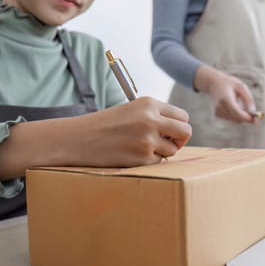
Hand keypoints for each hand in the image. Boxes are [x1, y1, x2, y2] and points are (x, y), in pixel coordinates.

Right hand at [0, 97, 191, 179]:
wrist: (79, 138)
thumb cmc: (106, 125)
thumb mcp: (132, 110)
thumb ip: (156, 116)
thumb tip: (181, 132)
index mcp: (149, 103)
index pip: (183, 116)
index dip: (178, 126)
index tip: (170, 132)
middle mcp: (151, 119)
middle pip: (185, 132)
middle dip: (180, 140)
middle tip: (169, 144)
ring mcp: (147, 139)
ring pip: (172, 150)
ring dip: (162, 152)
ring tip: (141, 149)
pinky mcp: (142, 158)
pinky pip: (158, 162)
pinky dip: (149, 162)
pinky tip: (132, 156)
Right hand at [194, 65, 255, 122]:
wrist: (214, 84)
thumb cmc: (230, 84)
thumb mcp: (241, 87)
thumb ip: (248, 99)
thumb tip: (253, 112)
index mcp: (225, 97)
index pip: (235, 111)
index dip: (245, 116)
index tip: (255, 119)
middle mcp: (220, 106)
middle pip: (236, 117)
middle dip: (247, 118)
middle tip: (256, 116)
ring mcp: (217, 111)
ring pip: (235, 119)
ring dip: (241, 115)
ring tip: (239, 103)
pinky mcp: (217, 114)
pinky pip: (231, 118)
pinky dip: (236, 115)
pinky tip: (233, 105)